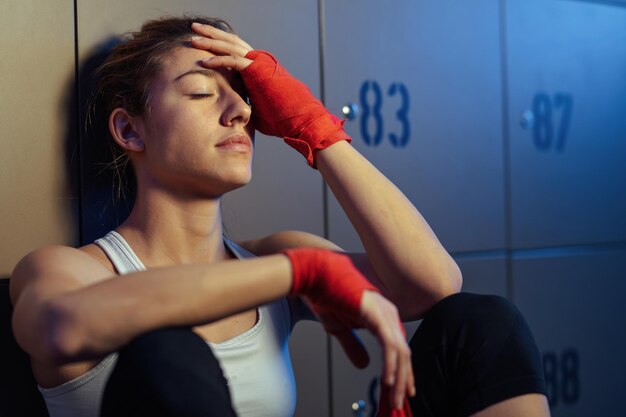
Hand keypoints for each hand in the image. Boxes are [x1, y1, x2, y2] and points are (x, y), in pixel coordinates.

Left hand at [191, 23, 349, 166]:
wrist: (299, 119)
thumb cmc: (282, 119)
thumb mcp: (258, 111)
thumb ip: (246, 107)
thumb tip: (236, 117)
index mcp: (256, 69)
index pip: (234, 52)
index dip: (218, 47)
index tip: (202, 46)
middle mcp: (258, 62)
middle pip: (230, 42)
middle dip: (211, 35)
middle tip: (194, 29)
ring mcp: (259, 64)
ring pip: (231, 46)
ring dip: (211, 40)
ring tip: (194, 36)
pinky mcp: (258, 71)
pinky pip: (235, 61)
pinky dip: (219, 60)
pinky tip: (205, 60)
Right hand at [282, 248, 414, 409]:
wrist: (313, 276)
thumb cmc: (324, 296)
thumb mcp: (339, 328)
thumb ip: (353, 346)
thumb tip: (365, 366)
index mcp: (382, 314)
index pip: (398, 347)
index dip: (401, 370)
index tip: (400, 390)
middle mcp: (388, 312)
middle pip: (403, 351)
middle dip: (404, 378)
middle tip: (401, 401)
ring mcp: (384, 312)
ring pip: (400, 351)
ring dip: (399, 377)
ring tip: (395, 397)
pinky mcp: (376, 314)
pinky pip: (389, 345)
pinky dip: (390, 365)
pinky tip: (388, 380)